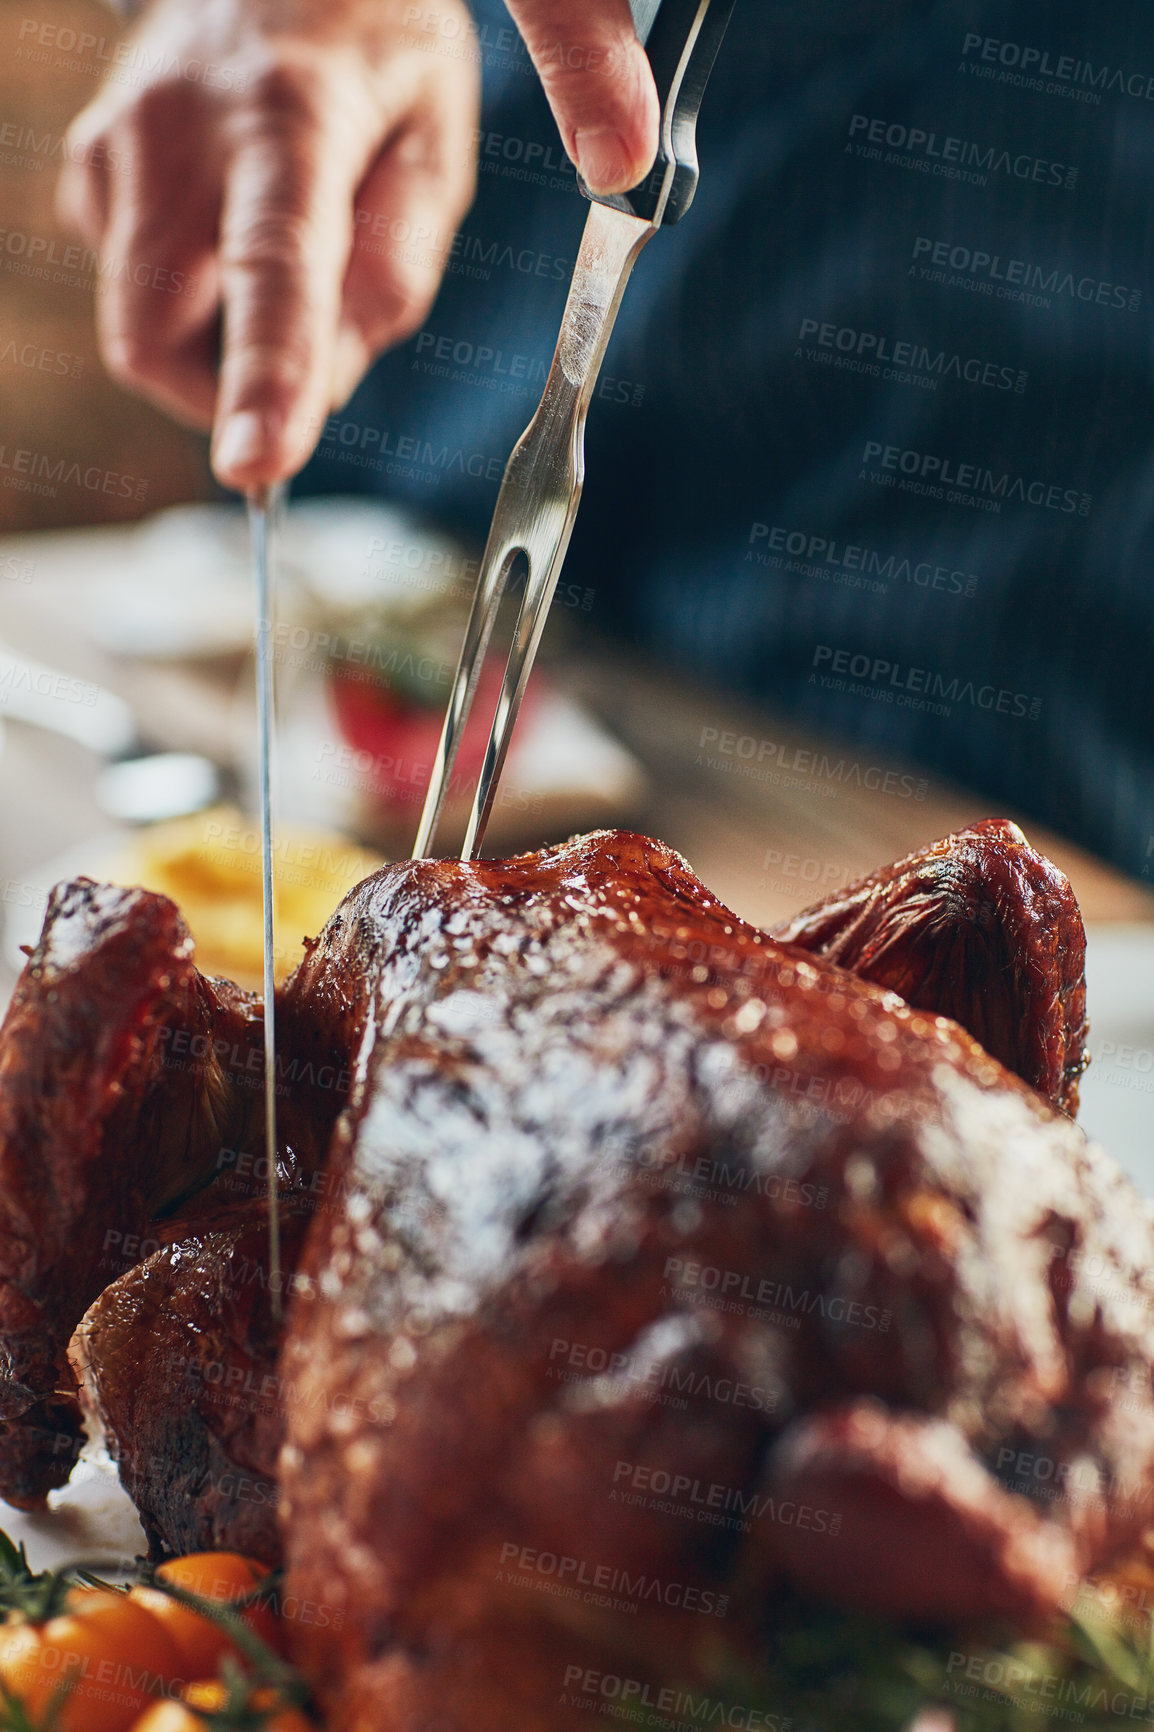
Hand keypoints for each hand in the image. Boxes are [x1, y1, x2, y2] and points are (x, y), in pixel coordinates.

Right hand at [57, 0, 657, 492]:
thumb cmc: (372, 50)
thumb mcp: (436, 141)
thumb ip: (399, 267)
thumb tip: (330, 380)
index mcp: (290, 117)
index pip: (271, 270)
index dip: (262, 380)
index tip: (256, 466)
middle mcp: (180, 130)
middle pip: (157, 337)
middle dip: (223, 396)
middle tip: (301, 357)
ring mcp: (118, 145)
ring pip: (139, 329)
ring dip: (212, 350)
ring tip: (277, 269)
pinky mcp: (90, 165)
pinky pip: (131, 288)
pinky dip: (191, 303)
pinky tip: (229, 231)